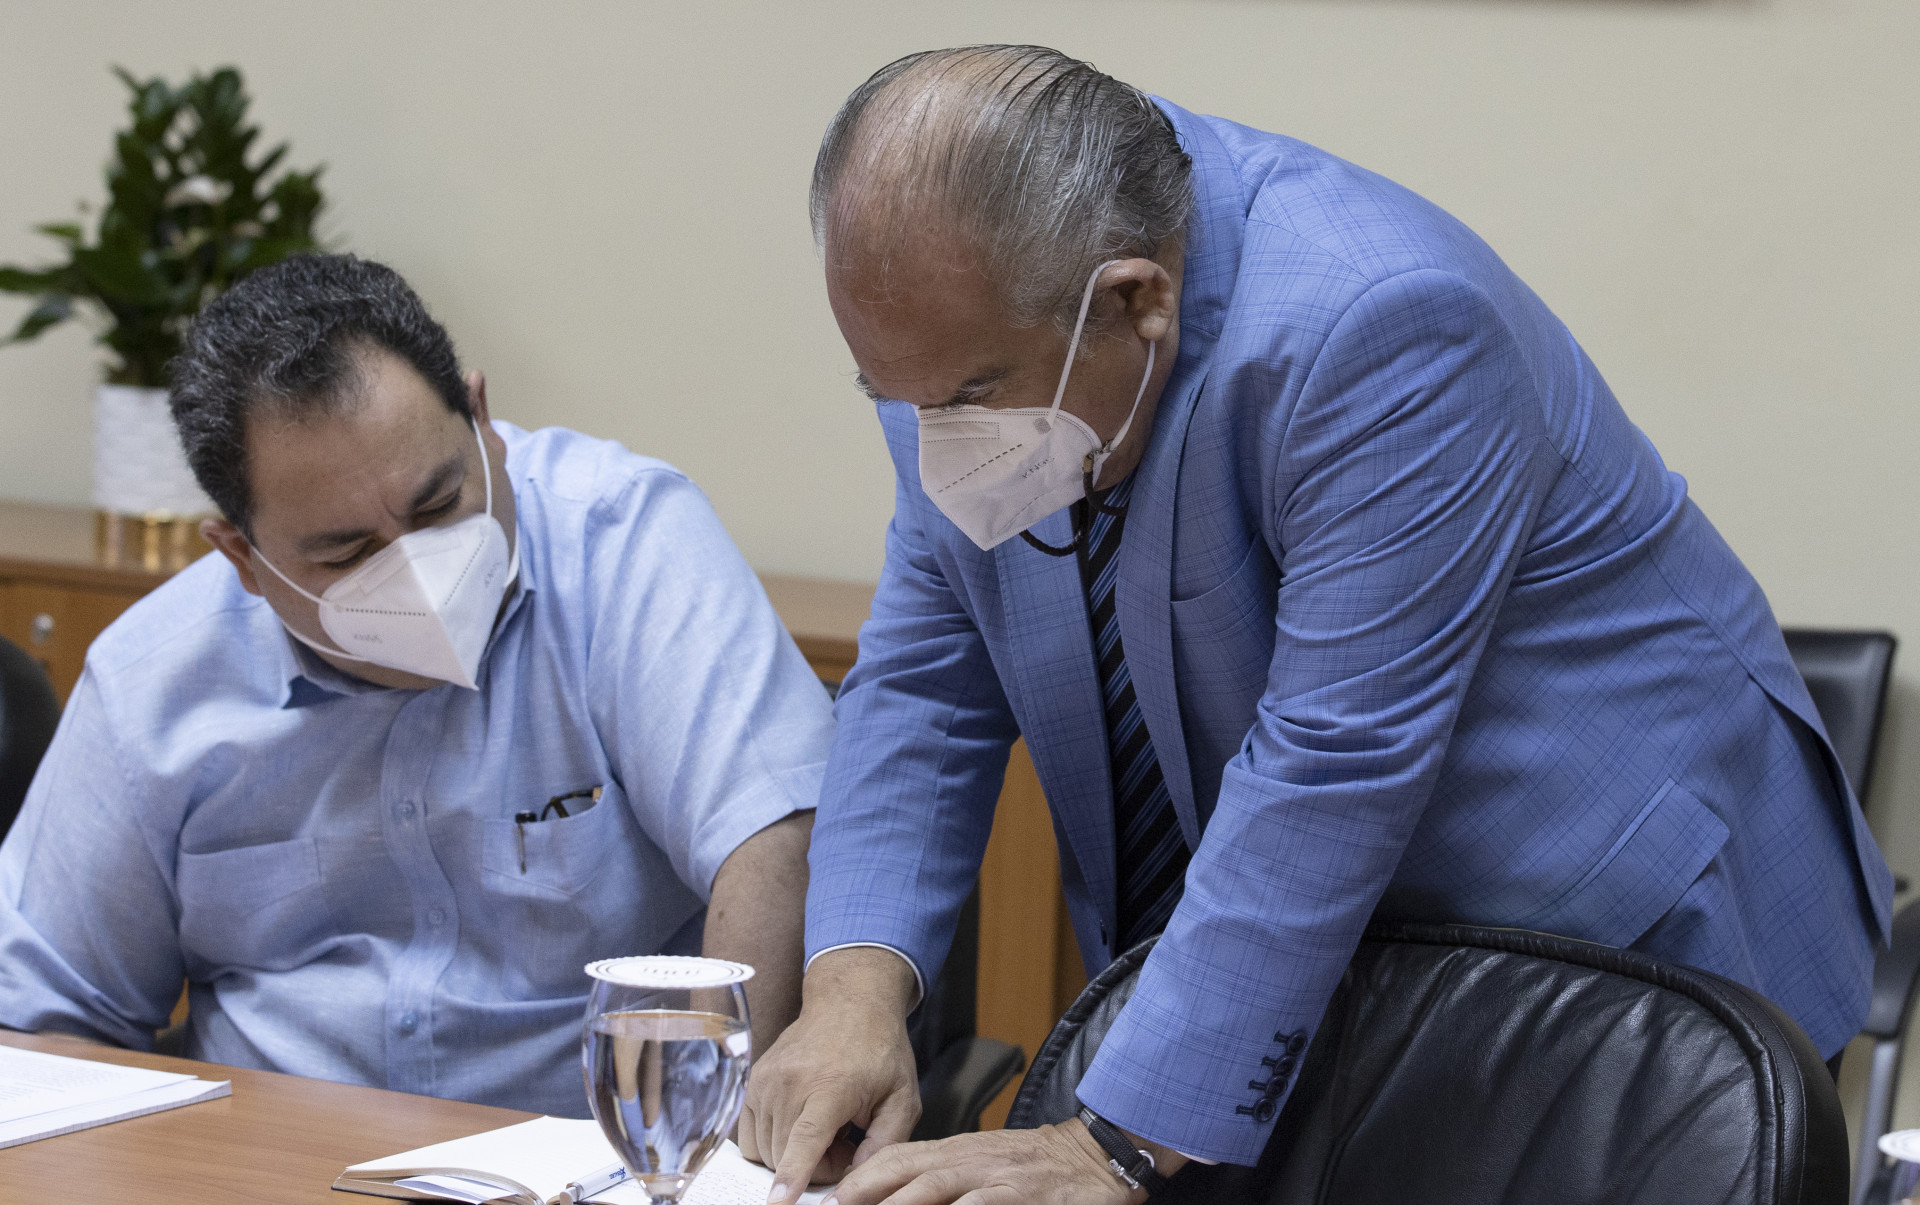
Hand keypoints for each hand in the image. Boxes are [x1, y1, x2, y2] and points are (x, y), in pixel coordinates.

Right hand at [740, 947, 921, 1203]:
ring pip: (763, 1150)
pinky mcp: (753, 1081)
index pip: (804, 1141)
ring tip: (827, 1130)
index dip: (791, 1177)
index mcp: (830, 1086)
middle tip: (847, 1143)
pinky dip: (773, 1142)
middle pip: (783, 1156)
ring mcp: (765, 1080)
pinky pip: (749, 1135)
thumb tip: (857, 1181)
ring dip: (792, 1155)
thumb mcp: (902, 1098)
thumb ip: (884, 1144)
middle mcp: (789, 1082)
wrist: (851, 1001)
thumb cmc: (880, 1051)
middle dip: (815, 1167)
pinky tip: (802, 1124)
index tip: (777, 1204)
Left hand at [820, 1122, 1145, 1204]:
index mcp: (957, 1150)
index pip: (897, 1157)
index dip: (861, 1177)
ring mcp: (993, 1174)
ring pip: (935, 1186)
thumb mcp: (985, 1165)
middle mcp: (968, 1158)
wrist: (1096, 1157)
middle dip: (864, 1191)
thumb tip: (903, 1195)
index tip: (832, 1198)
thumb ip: (946, 1180)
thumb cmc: (1036, 1167)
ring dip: (898, 1204)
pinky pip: (982, 1203)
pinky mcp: (1019, 1192)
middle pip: (905, 1169)